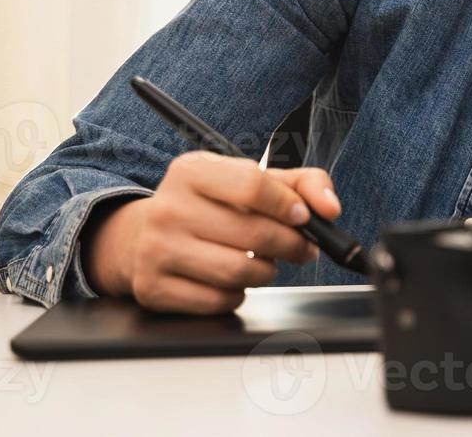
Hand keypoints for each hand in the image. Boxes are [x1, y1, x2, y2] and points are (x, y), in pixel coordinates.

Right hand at [82, 152, 341, 313]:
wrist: (141, 236)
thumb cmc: (210, 206)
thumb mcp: (250, 180)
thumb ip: (302, 183)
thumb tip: (330, 208)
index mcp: (192, 171)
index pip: (252, 185)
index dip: (288, 205)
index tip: (304, 217)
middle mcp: (168, 208)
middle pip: (253, 233)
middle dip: (291, 244)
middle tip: (301, 247)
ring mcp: (156, 250)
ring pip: (239, 272)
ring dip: (267, 272)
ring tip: (266, 262)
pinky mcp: (153, 288)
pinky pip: (218, 300)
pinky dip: (239, 294)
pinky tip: (234, 279)